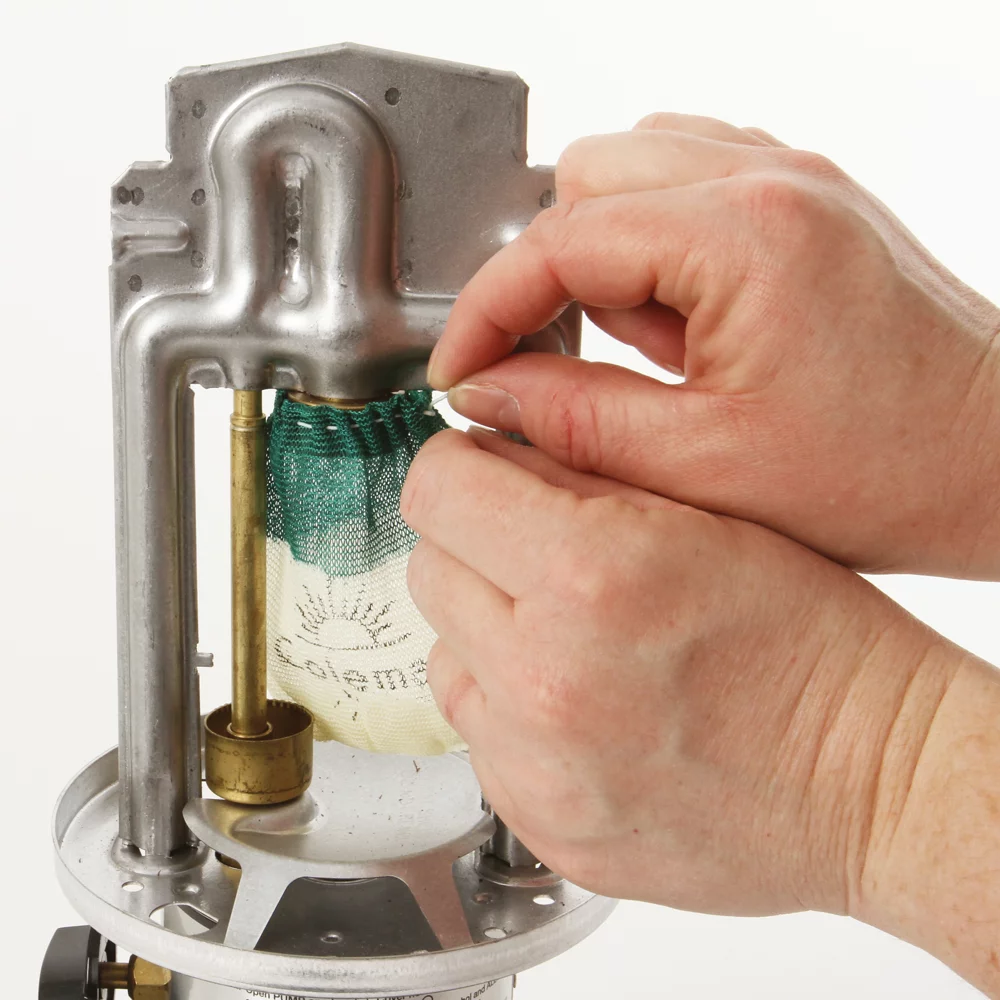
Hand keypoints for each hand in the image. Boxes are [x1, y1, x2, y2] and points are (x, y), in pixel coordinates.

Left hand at [400, 428, 955, 918]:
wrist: (871, 782)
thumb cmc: (816, 643)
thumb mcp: (706, 515)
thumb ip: (578, 474)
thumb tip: (489, 454)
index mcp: (590, 574)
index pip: (437, 489)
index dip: (457, 467)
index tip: (479, 472)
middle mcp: (545, 679)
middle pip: (429, 571)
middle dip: (473, 546)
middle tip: (536, 553)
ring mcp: (537, 767)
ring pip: (443, 657)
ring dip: (486, 634)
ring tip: (568, 638)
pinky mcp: (540, 825)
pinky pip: (479, 738)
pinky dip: (510, 710)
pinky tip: (583, 705)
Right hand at [427, 114, 999, 578]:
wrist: (999, 453)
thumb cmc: (887, 471)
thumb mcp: (706, 466)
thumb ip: (574, 419)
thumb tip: (484, 390)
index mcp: (744, 234)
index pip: (557, 240)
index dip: (488, 310)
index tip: (460, 371)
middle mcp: (768, 176)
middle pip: (584, 179)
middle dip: (548, 276)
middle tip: (560, 364)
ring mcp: (790, 175)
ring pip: (629, 172)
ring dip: (604, 259)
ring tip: (648, 355)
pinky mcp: (801, 196)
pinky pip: (683, 184)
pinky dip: (653, 246)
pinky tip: (683, 324)